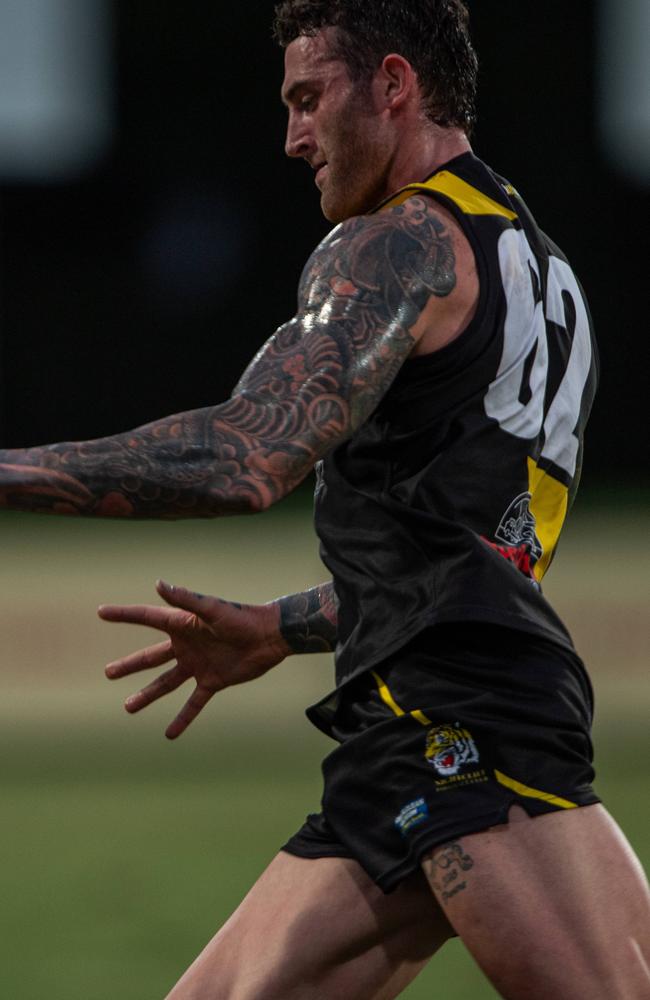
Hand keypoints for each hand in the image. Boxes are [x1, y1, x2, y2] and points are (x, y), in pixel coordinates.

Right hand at [98, 580, 288, 738]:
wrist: (270, 637)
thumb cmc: (242, 617)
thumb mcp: (212, 609)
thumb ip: (186, 599)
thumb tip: (159, 584)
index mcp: (182, 625)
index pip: (146, 618)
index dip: (124, 615)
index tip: (101, 612)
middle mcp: (185, 645)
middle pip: (150, 658)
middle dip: (129, 665)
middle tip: (108, 673)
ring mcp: (197, 665)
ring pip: (166, 683)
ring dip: (147, 695)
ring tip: (128, 707)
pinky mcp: (213, 681)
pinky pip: (193, 703)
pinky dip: (183, 718)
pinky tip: (170, 734)